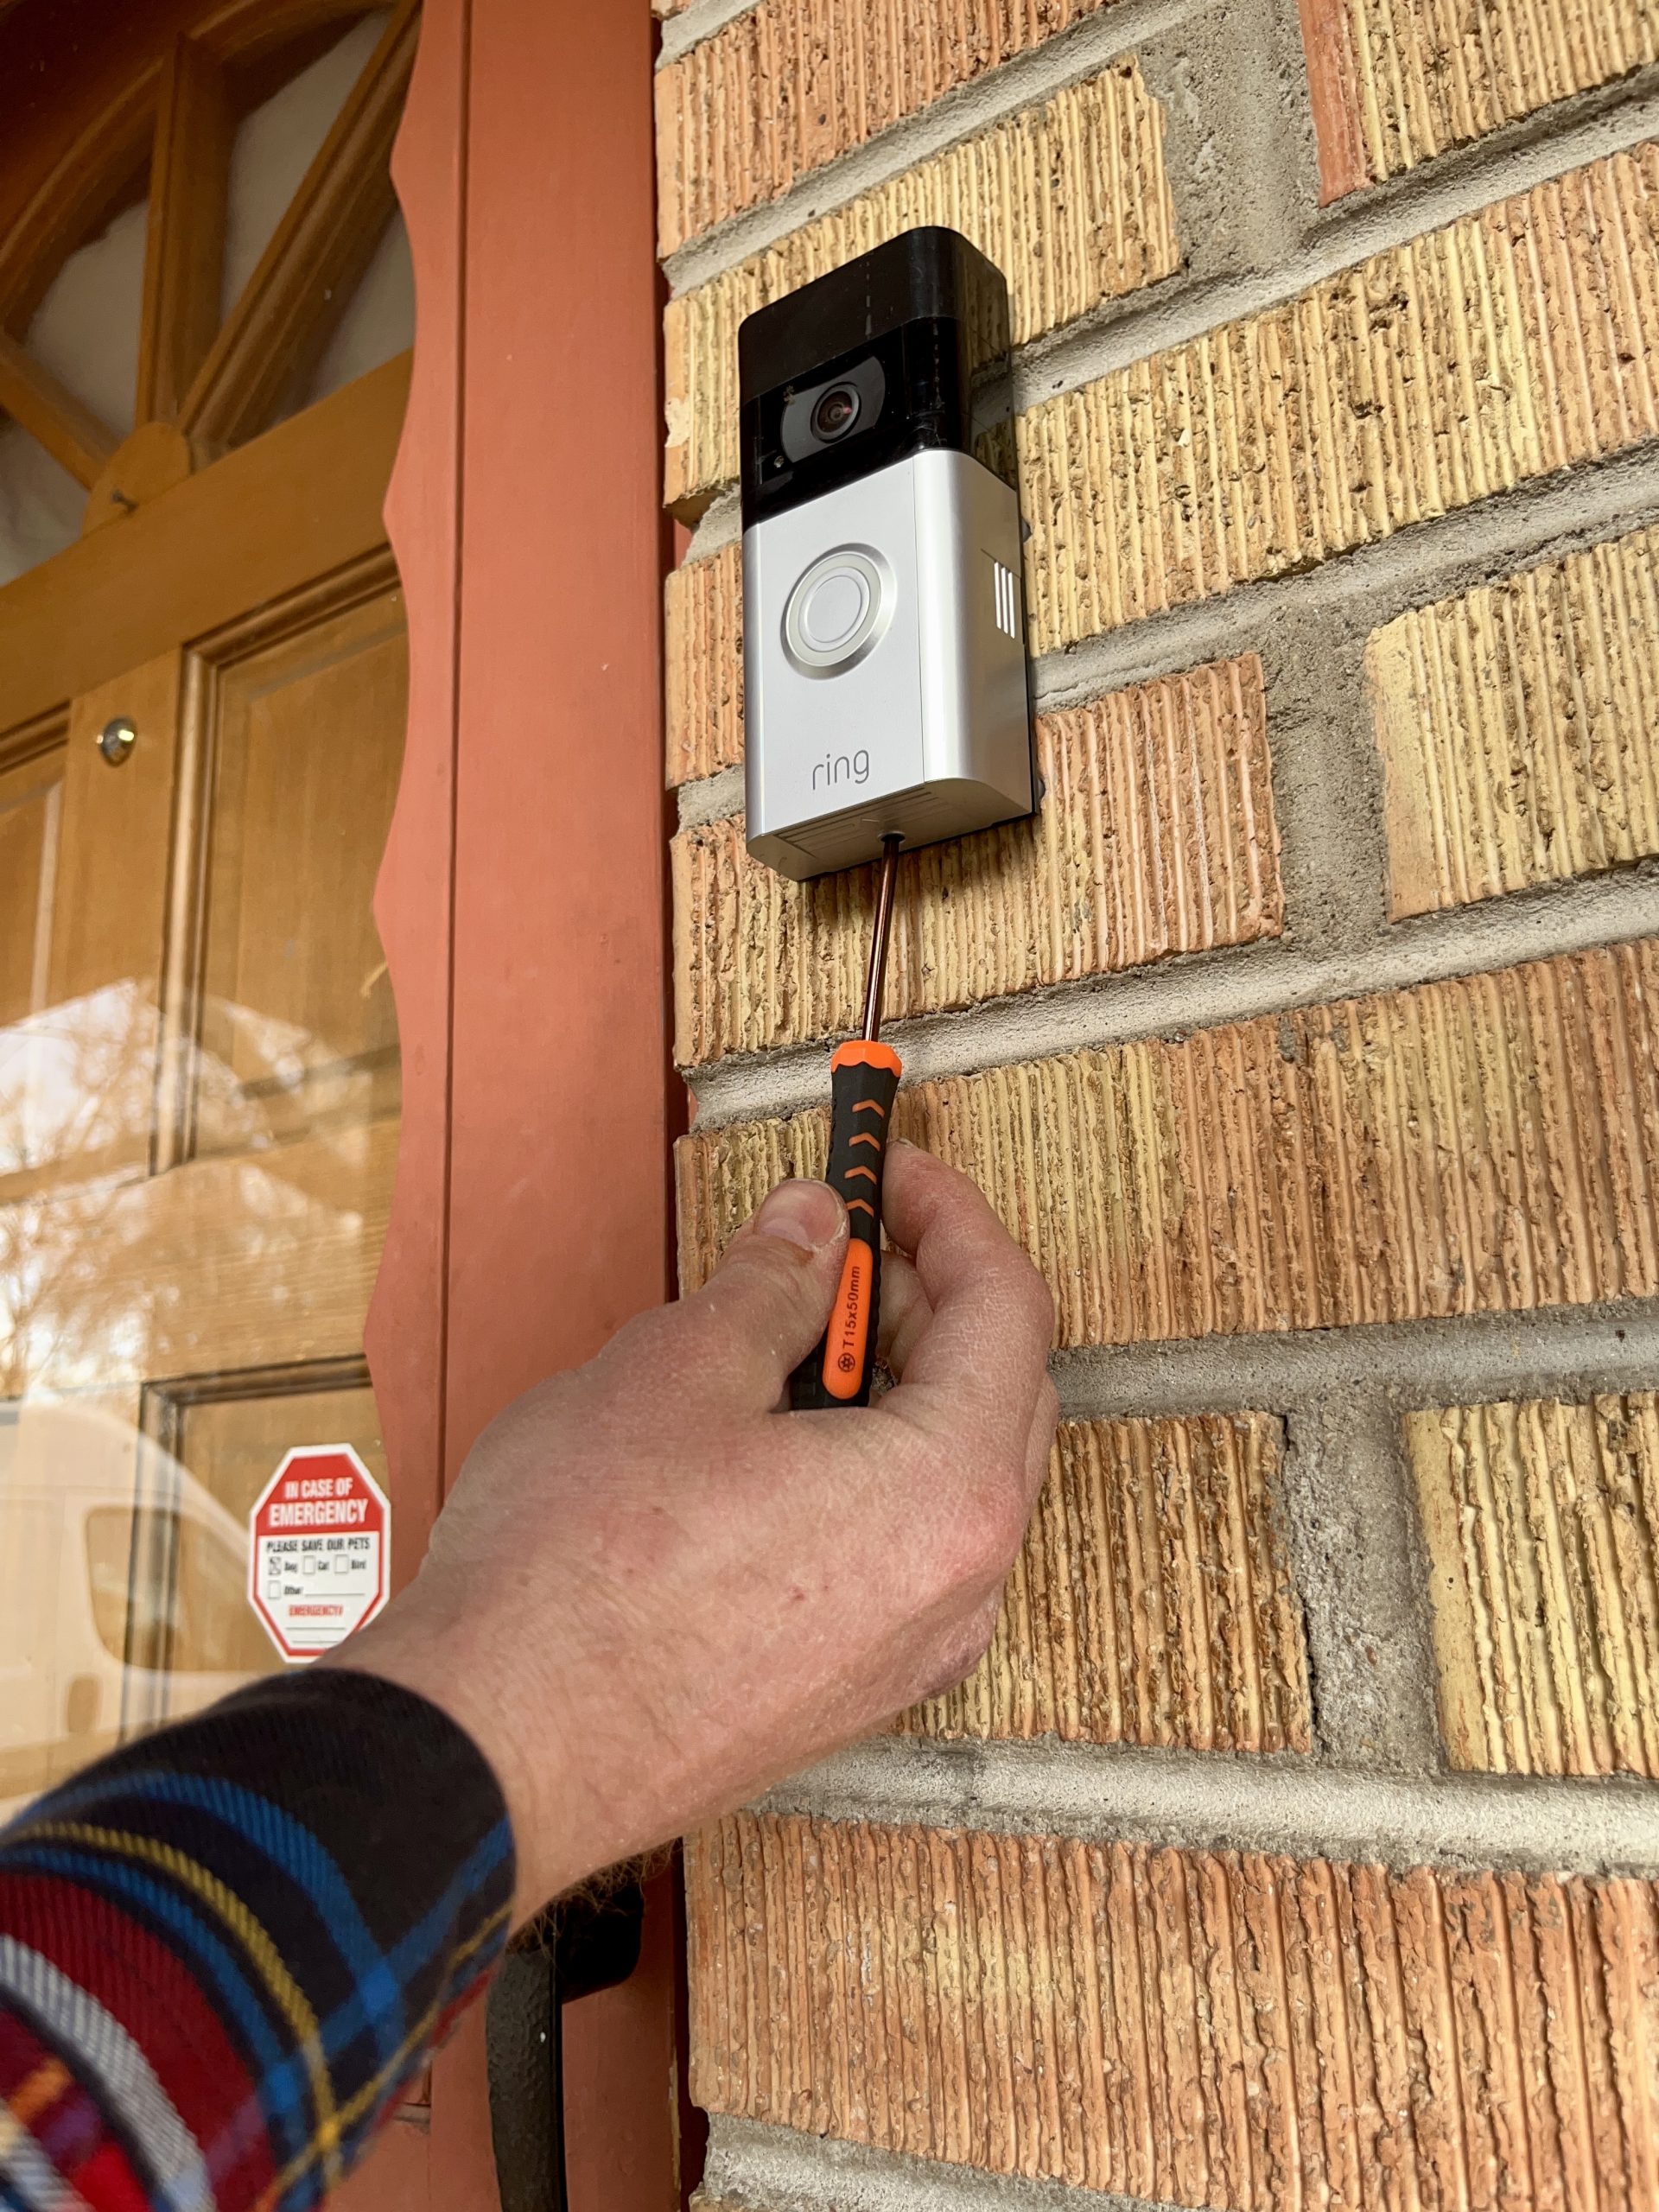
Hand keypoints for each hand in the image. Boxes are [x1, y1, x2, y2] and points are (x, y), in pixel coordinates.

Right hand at [331, 1144, 1056, 1914]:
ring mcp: (910, 1651)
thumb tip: (811, 1231)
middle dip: (924, 1297)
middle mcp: (959, 1585)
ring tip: (778, 1337)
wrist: (496, 1747)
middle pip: (996, 1393)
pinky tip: (766, 1440)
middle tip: (834, 1243)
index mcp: (948, 1492)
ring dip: (889, 1386)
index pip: (1008, 1309)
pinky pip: (897, 1548)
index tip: (893, 1171)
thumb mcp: (679, 1369)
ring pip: (947, 1477)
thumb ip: (772, 1285)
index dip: (952, 1216)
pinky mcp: (849, 1691)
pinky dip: (862, 1469)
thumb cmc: (578, 1572)